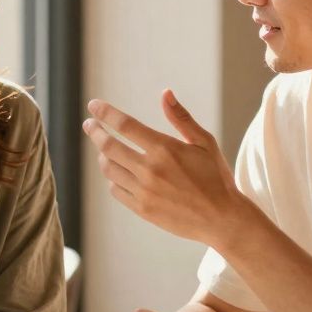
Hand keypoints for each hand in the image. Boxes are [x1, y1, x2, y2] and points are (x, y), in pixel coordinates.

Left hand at [83, 90, 254, 247]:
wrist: (222, 219)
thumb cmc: (216, 177)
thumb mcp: (204, 143)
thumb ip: (181, 118)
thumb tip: (165, 93)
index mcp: (165, 149)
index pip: (125, 125)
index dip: (105, 113)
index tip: (93, 106)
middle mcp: (150, 170)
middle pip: (109, 146)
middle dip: (96, 132)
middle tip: (89, 125)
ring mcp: (144, 191)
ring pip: (109, 169)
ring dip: (103, 156)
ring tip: (104, 149)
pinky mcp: (143, 209)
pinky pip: (116, 190)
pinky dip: (112, 179)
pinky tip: (117, 173)